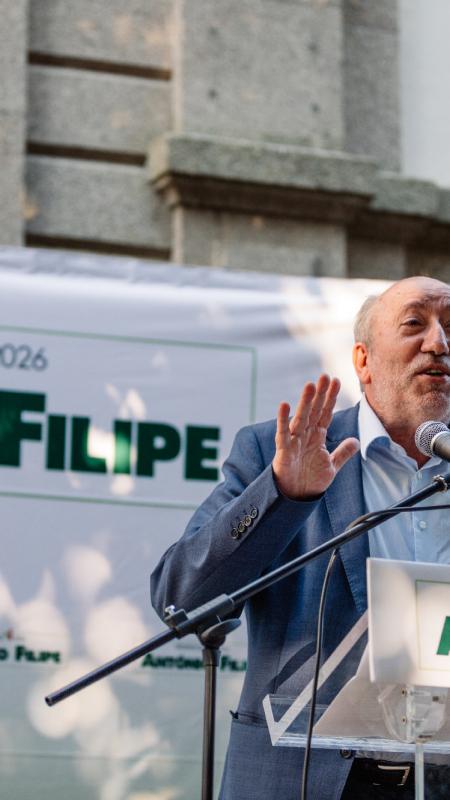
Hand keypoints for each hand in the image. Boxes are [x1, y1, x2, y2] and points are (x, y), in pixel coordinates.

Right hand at [272, 374, 359, 499]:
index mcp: (317, 436)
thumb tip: (356, 441)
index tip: (335, 381)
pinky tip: (284, 405)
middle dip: (319, 394)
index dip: (330, 398)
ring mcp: (294, 441)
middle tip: (324, 376)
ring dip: (305, 402)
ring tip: (310, 385)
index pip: (325, 413)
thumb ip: (343, 452)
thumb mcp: (332, 466)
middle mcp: (305, 435)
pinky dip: (283, 420)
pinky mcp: (283, 451)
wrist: (295, 496)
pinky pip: (283, 433)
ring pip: (301, 418)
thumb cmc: (310, 479)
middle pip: (314, 411)